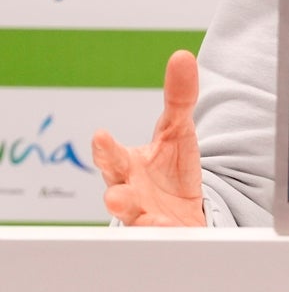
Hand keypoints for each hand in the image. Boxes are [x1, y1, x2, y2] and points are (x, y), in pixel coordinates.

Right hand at [91, 50, 205, 225]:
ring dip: (128, 211)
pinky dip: (158, 230)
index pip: (111, 156)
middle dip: (112, 186)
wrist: (183, 210)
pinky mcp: (161, 234)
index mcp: (128, 164)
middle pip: (115, 188)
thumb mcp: (178, 128)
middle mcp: (129, 190)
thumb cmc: (170, 167)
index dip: (105, 148)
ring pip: (131, 216)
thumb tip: (182, 56)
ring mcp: (143, 215)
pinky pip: (158, 235)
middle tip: (112, 190)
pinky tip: (163, 225)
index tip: (101, 136)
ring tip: (123, 205)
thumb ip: (180, 96)